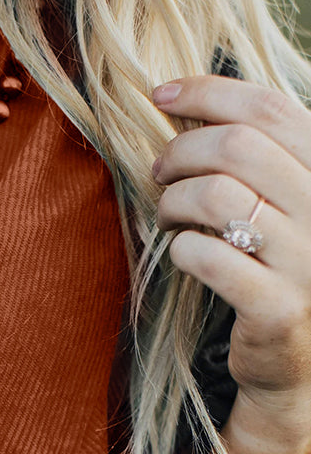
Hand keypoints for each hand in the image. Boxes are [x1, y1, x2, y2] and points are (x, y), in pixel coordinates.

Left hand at [151, 74, 310, 451]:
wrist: (296, 360)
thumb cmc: (276, 267)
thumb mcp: (280, 201)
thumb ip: (253, 155)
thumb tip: (185, 103)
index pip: (269, 108)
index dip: (207, 93)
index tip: (161, 95)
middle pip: (236, 146)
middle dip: (181, 152)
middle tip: (159, 173)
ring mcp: (306, 260)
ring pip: (216, 195)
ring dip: (174, 201)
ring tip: (168, 217)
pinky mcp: (276, 307)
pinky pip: (207, 256)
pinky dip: (181, 249)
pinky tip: (183, 254)